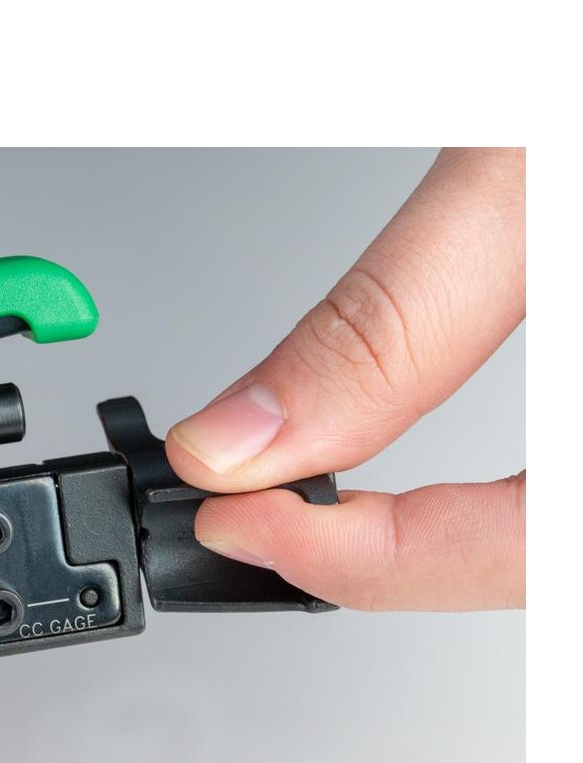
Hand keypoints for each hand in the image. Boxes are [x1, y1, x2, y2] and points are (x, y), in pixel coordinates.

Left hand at [165, 148, 524, 611]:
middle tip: (272, 525)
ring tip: (325, 508)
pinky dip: (486, 494)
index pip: (530, 551)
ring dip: (437, 544)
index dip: (372, 566)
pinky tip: (421, 470)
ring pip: (550, 538)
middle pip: (537, 562)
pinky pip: (563, 483)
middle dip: (394, 562)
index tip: (243, 521)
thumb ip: (386, 323)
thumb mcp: (520, 167)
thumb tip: (244, 439)